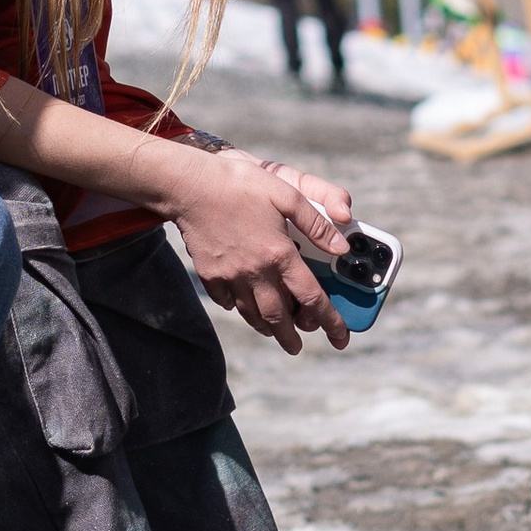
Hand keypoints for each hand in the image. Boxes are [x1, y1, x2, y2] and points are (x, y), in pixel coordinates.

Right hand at [151, 143, 348, 353]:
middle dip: (291, 338)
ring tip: (274, 331)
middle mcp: (256, 272)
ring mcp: (230, 276)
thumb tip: (341, 247)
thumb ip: (317, 223)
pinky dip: (238, 307)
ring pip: (252, 314)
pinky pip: (227, 301)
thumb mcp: (286, 193)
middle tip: (297, 346)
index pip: (312, 298)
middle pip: (279, 317)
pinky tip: (243, 304)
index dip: (330, 321)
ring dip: (266, 328)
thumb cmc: (240, 184)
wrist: (189, 185)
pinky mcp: (210, 274)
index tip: (340, 338)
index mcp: (279, 254)